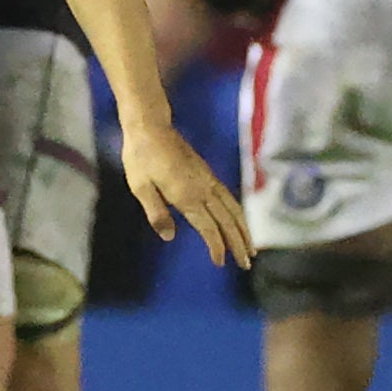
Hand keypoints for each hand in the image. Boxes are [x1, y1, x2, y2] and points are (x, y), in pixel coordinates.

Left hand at [120, 119, 252, 268]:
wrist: (151, 126)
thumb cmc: (141, 156)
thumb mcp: (140, 186)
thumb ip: (156, 212)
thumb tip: (169, 236)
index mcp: (186, 195)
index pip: (208, 227)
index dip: (216, 246)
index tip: (220, 263)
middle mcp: (202, 188)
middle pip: (227, 221)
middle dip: (238, 244)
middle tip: (246, 264)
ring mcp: (207, 179)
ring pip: (233, 208)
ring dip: (244, 229)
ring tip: (251, 248)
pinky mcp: (207, 173)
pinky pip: (228, 197)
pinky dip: (238, 213)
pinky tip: (239, 221)